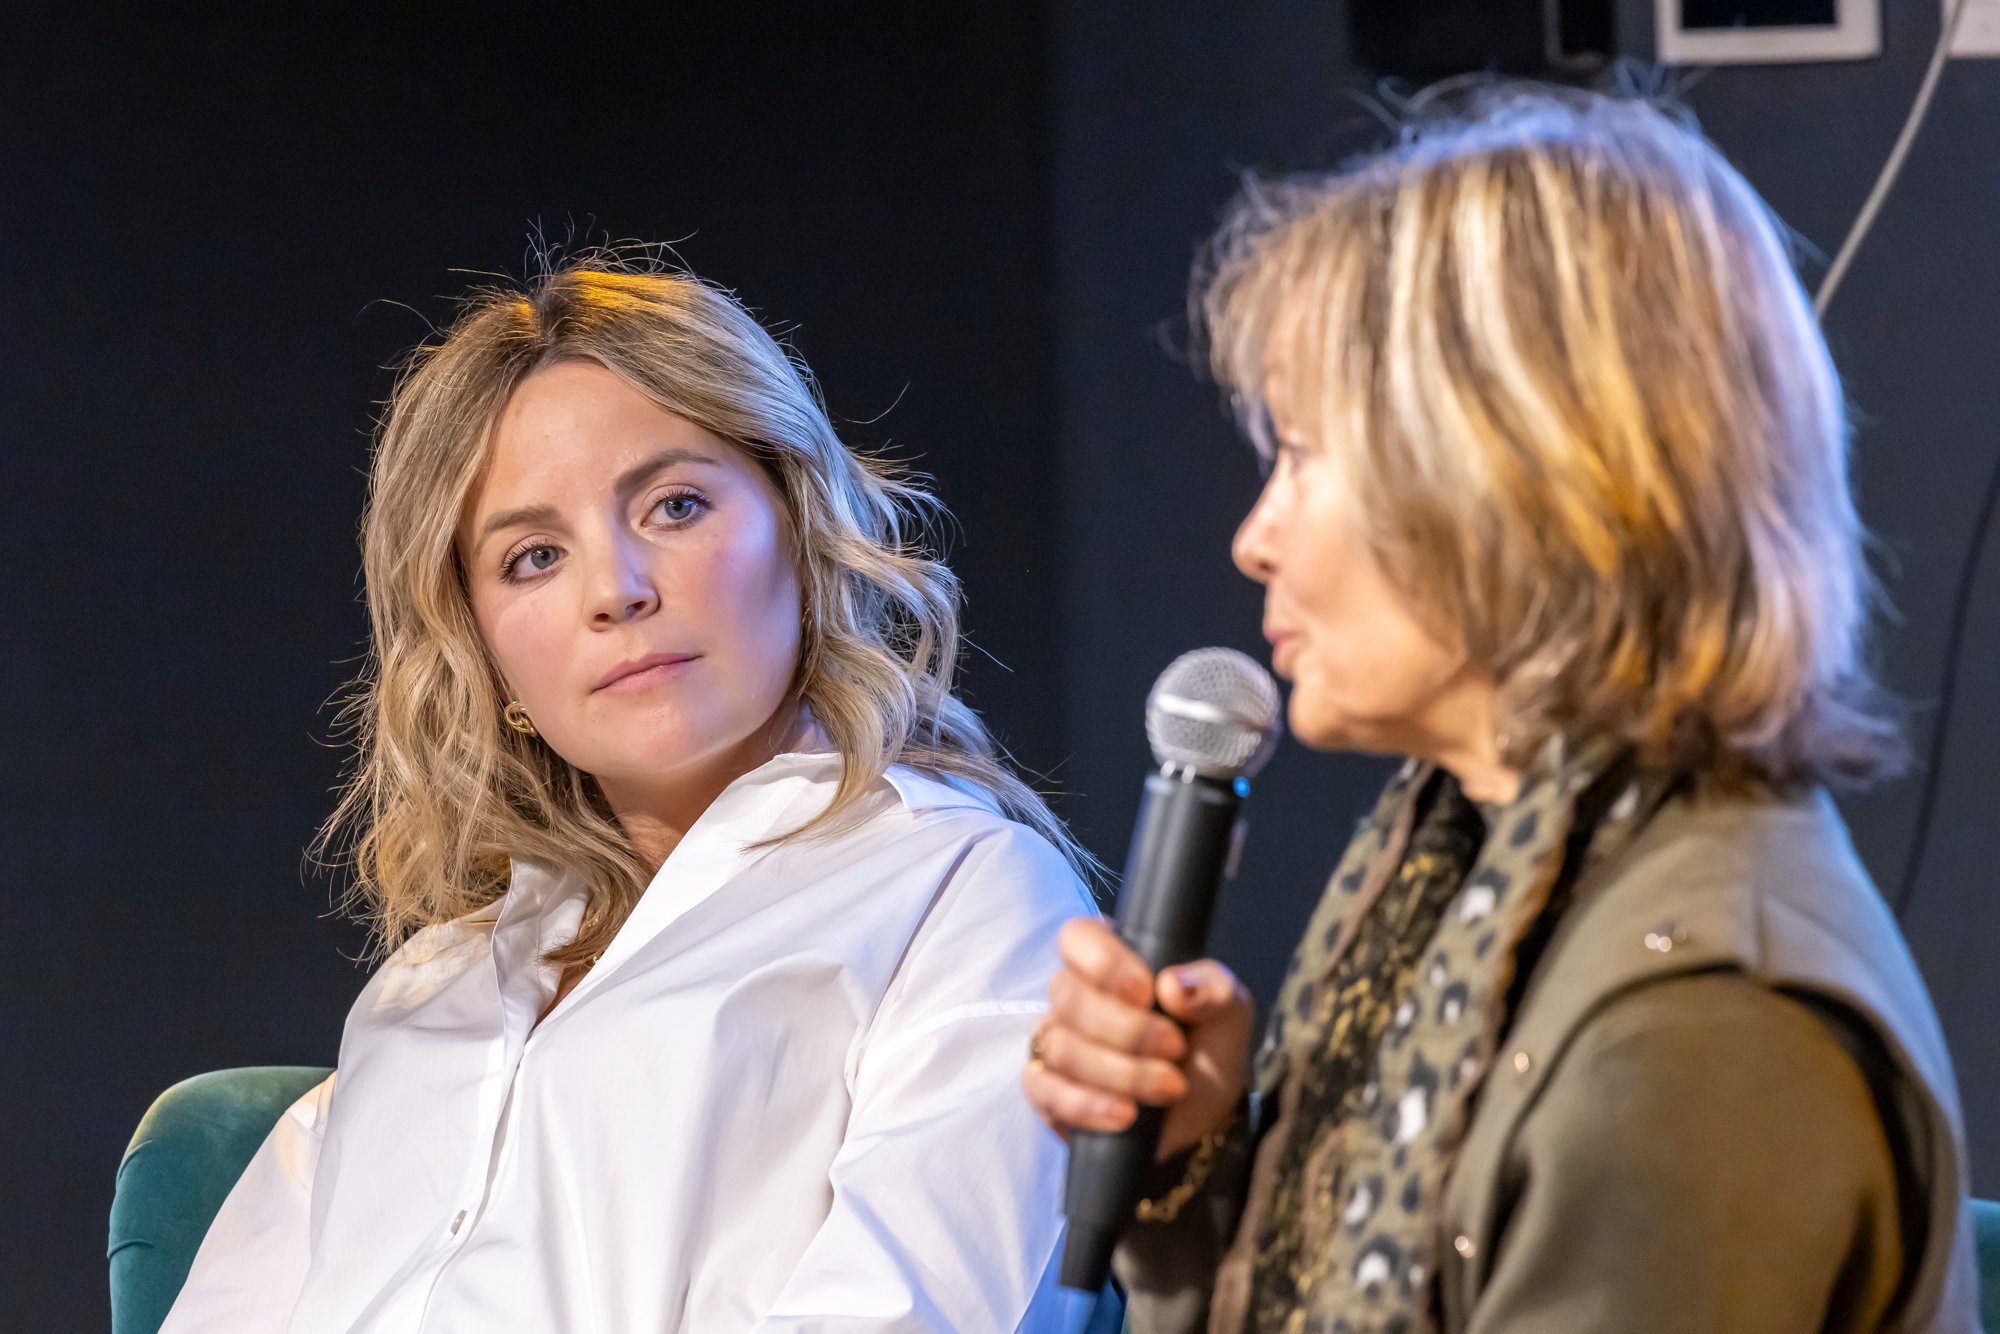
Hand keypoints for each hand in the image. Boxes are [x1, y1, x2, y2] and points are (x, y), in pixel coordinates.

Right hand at [1022, 916, 1253, 1159]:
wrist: (1204, 1118)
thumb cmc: (1207, 1050)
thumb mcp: (1228, 1012)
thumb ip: (1211, 988)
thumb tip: (1174, 987)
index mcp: (1112, 963)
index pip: (1078, 936)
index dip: (1104, 963)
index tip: (1146, 993)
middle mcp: (1076, 998)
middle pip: (1067, 996)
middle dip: (1126, 1030)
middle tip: (1174, 1048)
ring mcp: (1056, 1044)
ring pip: (1061, 1048)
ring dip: (1121, 1073)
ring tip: (1167, 1087)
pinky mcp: (1047, 1091)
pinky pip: (1046, 1092)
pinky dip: (1088, 1105)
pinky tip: (1125, 1114)